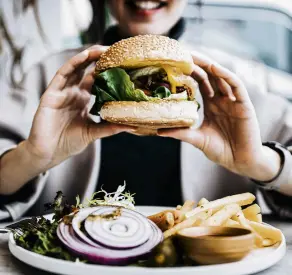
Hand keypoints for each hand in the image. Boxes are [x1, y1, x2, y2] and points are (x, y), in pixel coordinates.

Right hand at [25, 46, 133, 168]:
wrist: (48, 153)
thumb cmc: (69, 143)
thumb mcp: (93, 133)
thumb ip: (110, 128)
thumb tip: (131, 126)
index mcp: (83, 100)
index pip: (96, 80)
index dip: (107, 70)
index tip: (122, 63)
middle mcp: (73, 93)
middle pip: (87, 71)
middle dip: (100, 60)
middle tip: (115, 50)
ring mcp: (62, 92)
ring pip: (75, 68)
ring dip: (87, 57)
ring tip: (101, 48)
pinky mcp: (51, 94)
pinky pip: (62, 75)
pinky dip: (72, 64)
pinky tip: (84, 56)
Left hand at [158, 52, 280, 180]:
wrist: (240, 162)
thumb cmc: (220, 150)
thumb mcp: (197, 139)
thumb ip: (181, 133)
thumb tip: (158, 130)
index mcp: (211, 104)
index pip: (200, 82)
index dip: (190, 71)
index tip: (175, 62)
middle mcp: (221, 99)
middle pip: (209, 75)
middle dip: (197, 63)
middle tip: (183, 52)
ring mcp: (233, 100)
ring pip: (222, 76)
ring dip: (209, 65)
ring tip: (195, 56)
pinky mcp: (244, 104)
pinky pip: (236, 85)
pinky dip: (226, 76)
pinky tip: (214, 68)